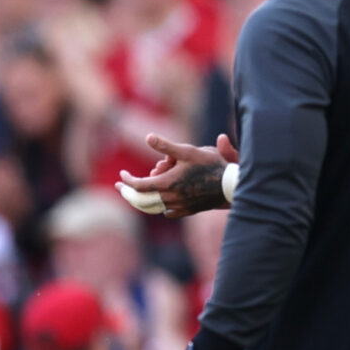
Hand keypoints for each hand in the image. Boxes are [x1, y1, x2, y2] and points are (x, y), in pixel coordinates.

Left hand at [116, 134, 238, 217]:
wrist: (229, 185)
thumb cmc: (209, 165)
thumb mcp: (187, 151)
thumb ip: (165, 146)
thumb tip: (147, 137)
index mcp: (166, 184)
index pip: (138, 186)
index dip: (128, 180)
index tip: (122, 175)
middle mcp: (169, 198)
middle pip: (141, 201)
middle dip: (128, 193)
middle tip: (120, 187)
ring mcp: (179, 206)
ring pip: (153, 208)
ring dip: (142, 202)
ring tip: (136, 196)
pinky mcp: (189, 210)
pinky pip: (169, 213)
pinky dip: (161, 208)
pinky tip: (161, 204)